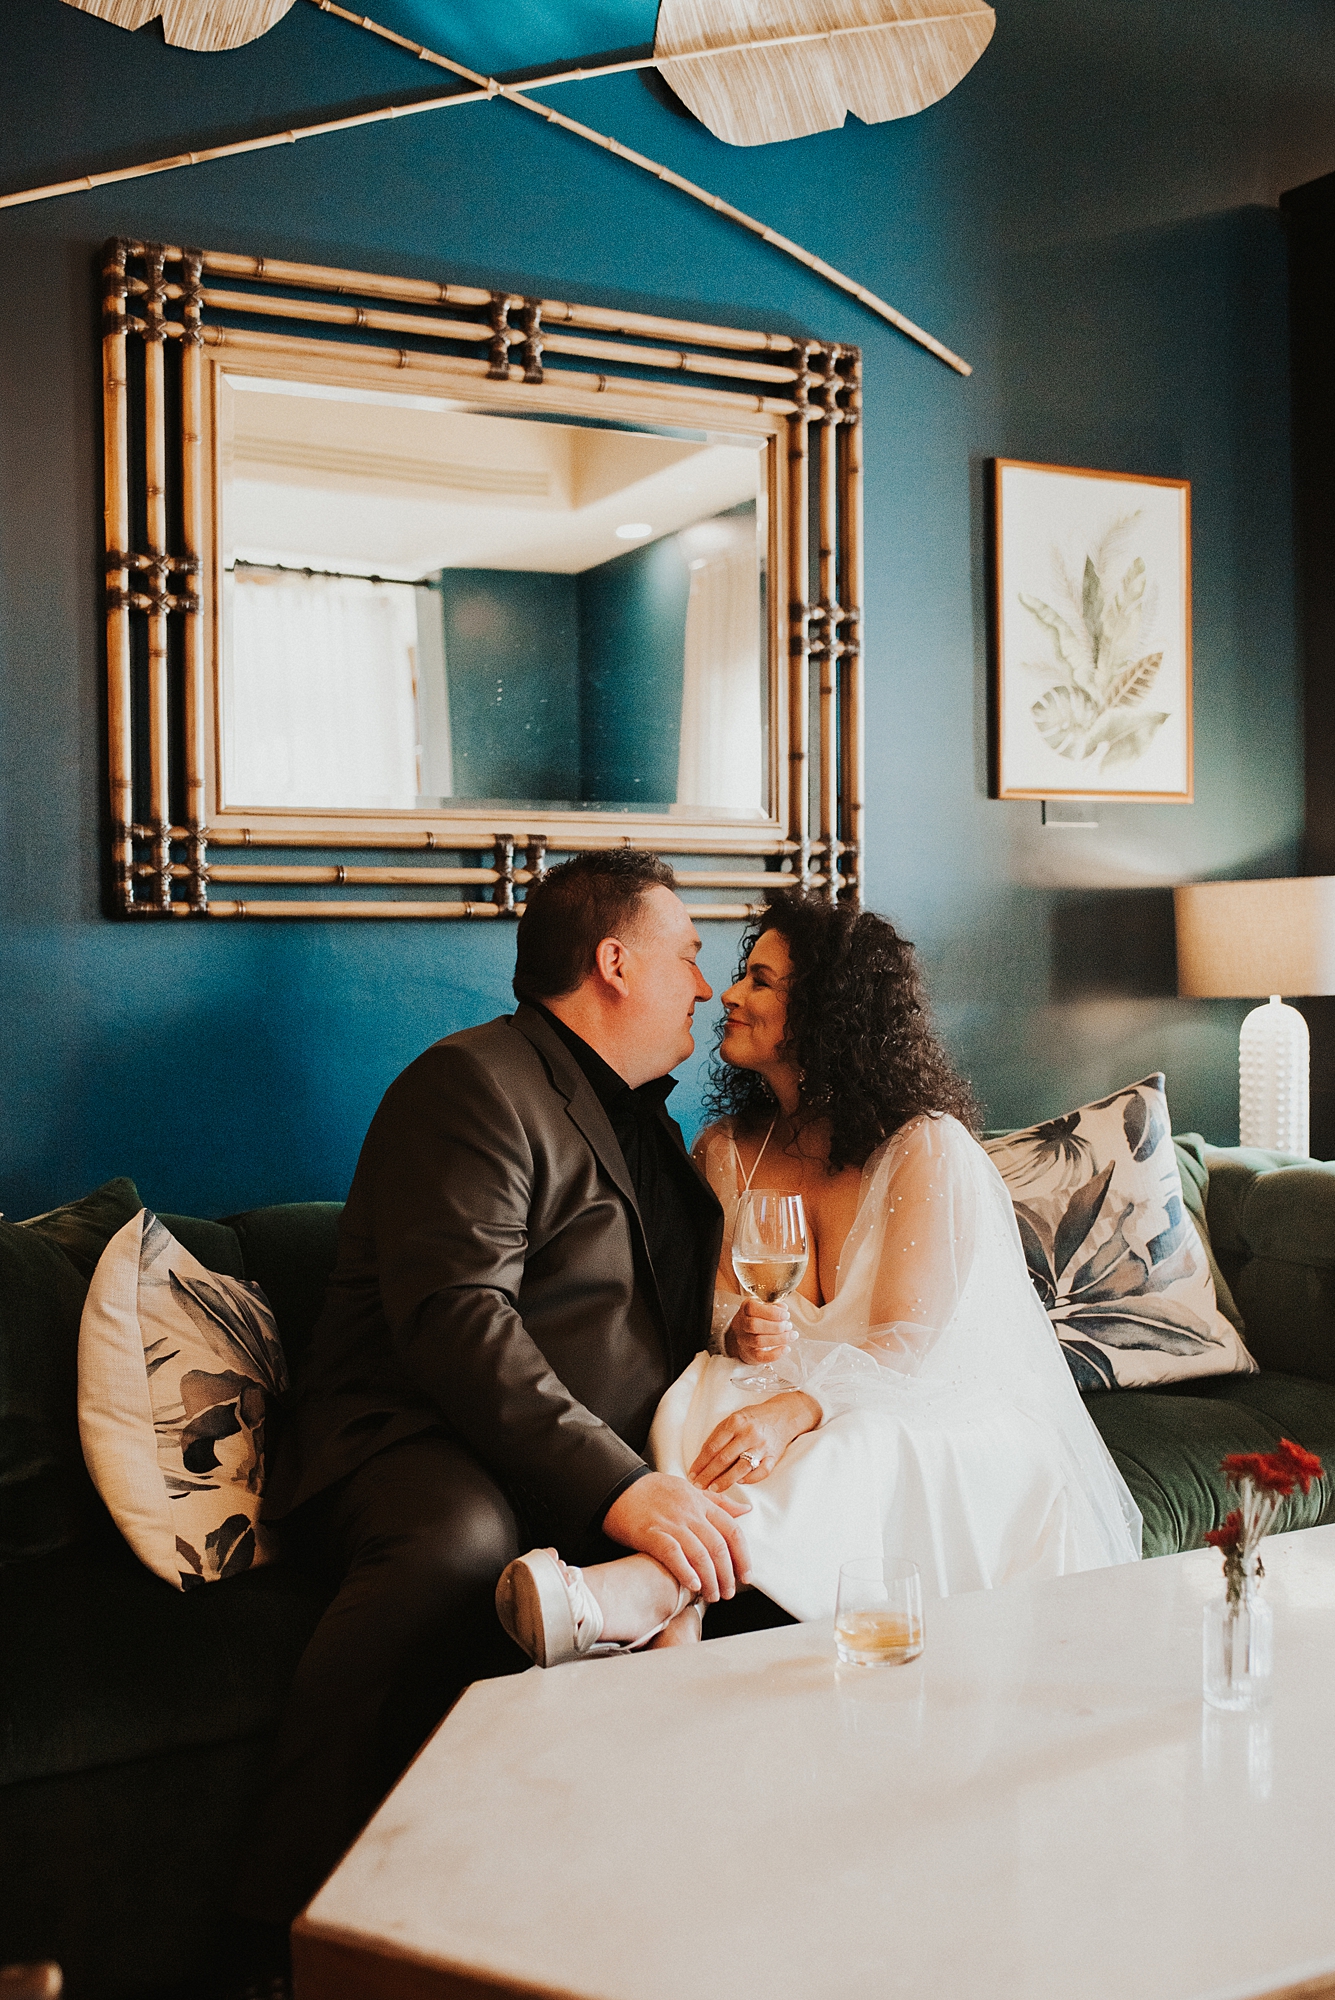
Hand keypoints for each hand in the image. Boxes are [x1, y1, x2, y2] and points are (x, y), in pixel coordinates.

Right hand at [602, 1471, 751, 1602]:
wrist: (618, 1486)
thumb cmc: (653, 1490)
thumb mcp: (689, 1489)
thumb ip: (718, 1502)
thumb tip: (744, 1511)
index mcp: (701, 1503)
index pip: (732, 1531)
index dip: (743, 1557)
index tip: (745, 1576)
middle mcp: (690, 1514)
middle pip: (719, 1547)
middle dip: (727, 1575)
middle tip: (727, 1592)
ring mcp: (671, 1523)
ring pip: (700, 1554)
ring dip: (710, 1580)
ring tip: (711, 1595)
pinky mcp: (650, 1534)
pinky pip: (673, 1554)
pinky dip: (686, 1571)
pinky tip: (692, 1585)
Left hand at [689, 1392, 820, 1492]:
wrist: (784, 1415)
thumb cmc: (754, 1418)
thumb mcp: (734, 1419)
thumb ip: (719, 1435)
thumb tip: (702, 1458)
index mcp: (736, 1422)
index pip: (713, 1446)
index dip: (700, 1463)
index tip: (692, 1474)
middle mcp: (749, 1434)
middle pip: (724, 1459)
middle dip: (708, 1474)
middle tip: (698, 1485)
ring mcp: (762, 1446)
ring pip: (741, 1468)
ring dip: (725, 1481)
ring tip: (713, 1488)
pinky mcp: (774, 1456)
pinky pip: (761, 1473)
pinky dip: (749, 1479)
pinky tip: (739, 1482)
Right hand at [724, 1297, 791, 1365]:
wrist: (745, 1337)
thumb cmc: (758, 1319)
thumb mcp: (763, 1308)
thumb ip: (774, 1306)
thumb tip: (783, 1308)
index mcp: (745, 1310)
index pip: (752, 1308)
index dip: (771, 1312)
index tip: (786, 1315)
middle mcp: (741, 1324)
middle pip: (754, 1325)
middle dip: (776, 1326)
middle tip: (789, 1326)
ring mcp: (744, 1340)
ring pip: (759, 1341)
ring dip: (779, 1338)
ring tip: (792, 1335)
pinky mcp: (750, 1354)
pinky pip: (761, 1356)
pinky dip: (776, 1354)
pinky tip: (786, 1348)